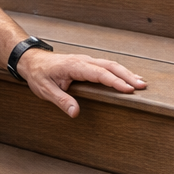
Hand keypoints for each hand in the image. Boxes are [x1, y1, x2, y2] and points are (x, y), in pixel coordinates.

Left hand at [15, 49, 145, 117]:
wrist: (32, 61)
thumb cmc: (38, 75)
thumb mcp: (45, 90)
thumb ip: (61, 101)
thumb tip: (75, 113)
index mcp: (74, 66)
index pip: (99, 74)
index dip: (115, 82)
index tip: (128, 89)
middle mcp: (83, 61)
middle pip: (110, 66)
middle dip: (127, 76)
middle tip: (142, 86)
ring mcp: (86, 61)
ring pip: (110, 65)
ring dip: (125, 73)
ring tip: (140, 83)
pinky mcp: (87, 63)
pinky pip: (105, 66)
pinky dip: (118, 71)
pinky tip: (127, 78)